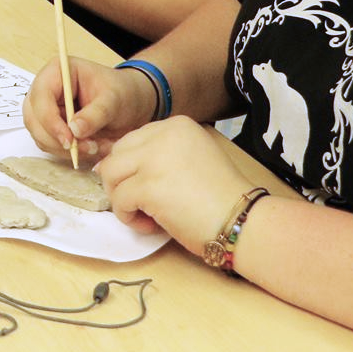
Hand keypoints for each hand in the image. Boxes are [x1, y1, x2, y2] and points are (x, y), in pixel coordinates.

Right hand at [24, 58, 157, 162]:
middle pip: (34, 119)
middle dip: (58, 139)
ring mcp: (45, 109)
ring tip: (97, 147)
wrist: (130, 103)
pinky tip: (91, 147)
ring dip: (66, 149)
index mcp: (58, 71)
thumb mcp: (114, 100)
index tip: (70, 140)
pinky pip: (50, 145)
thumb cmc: (122, 92)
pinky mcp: (50, 126)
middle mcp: (46, 89)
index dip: (50, 121)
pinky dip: (69, 153)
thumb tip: (74, 130)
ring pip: (40, 136)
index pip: (41, 97)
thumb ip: (95, 114)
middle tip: (88, 148)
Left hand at [95, 117, 250, 240]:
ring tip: (147, 215)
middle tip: (143, 204)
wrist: (243, 221)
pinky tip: (153, 226)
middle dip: (122, 181)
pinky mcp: (147, 185)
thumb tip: (109, 168)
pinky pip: (118, 200)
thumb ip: (159, 156)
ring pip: (110, 174)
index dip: (134, 169)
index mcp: (177, 125)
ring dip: (122, 198)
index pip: (133, 140)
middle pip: (116, 154)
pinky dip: (129, 218)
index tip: (153, 189)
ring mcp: (154, 158)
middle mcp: (163, 134)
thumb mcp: (190, 160)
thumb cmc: (221, 198)